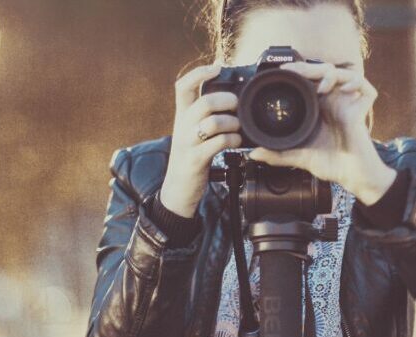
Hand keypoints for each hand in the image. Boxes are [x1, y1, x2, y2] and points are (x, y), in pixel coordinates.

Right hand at [159, 64, 242, 217]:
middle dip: (226, 101)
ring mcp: (187, 143)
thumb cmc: (191, 156)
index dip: (199, 73)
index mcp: (182, 115)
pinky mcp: (195, 160)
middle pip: (204, 102)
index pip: (183, 86)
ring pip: (212, 123)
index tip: (217, 68)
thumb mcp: (193, 131)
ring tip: (238, 128)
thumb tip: (232, 97)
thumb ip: (206, 115)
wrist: (177, 189)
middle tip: (237, 106)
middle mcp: (182, 126)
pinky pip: (217, 144)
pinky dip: (232, 141)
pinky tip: (236, 143)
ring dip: (232, 123)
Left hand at [248, 61, 395, 204]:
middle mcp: (334, 102)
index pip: (310, 80)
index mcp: (319, 107)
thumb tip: (253, 154)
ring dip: (331, 74)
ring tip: (321, 87)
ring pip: (344, 74)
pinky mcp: (362, 110)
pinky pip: (365, 88)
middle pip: (325, 72)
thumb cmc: (331, 164)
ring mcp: (348, 104)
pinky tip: (344, 90)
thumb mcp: (299, 156)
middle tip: (296, 71)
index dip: (299, 71)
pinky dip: (356, 83)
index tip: (283, 70)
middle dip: (310, 67)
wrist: (351, 176)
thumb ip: (277, 154)